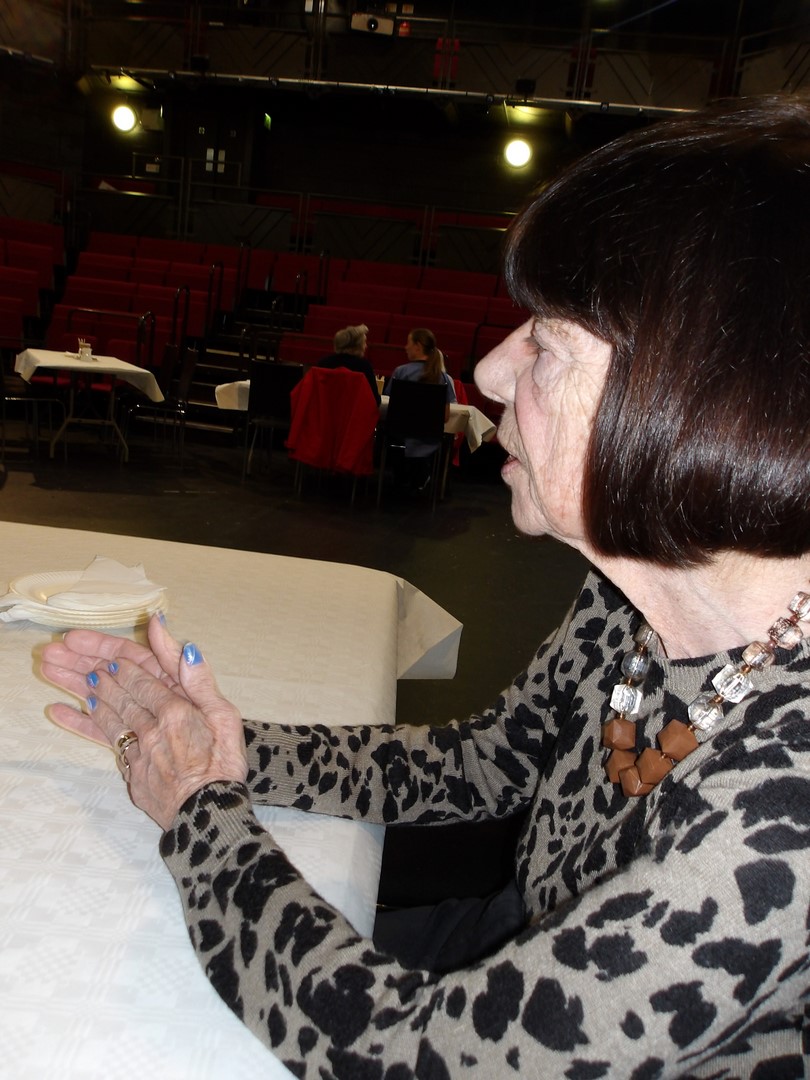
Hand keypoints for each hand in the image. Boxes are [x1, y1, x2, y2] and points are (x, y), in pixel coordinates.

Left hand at [41, 615, 247, 829]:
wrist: (210, 815)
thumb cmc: (224, 766)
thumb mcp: (224, 717)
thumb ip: (201, 681)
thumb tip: (187, 647)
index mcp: (175, 712)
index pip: (143, 682)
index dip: (127, 668)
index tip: (112, 660)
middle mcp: (150, 729)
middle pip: (121, 697)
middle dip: (99, 677)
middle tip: (82, 664)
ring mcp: (137, 754)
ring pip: (109, 718)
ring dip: (90, 697)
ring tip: (77, 682)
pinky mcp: (131, 775)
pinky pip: (105, 745)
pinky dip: (80, 725)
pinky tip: (61, 712)